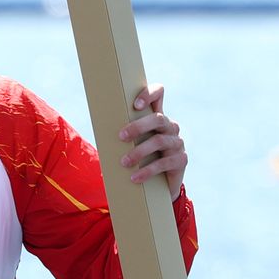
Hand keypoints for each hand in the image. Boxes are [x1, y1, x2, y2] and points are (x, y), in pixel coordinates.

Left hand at [118, 84, 187, 201]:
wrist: (156, 184)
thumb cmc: (138, 158)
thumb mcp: (130, 143)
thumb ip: (121, 133)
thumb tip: (97, 127)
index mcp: (156, 117)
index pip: (159, 93)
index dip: (150, 94)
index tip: (135, 105)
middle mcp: (170, 126)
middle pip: (158, 118)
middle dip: (138, 126)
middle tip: (120, 136)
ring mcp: (177, 142)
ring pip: (159, 141)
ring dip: (138, 152)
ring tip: (123, 162)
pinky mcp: (181, 160)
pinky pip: (165, 163)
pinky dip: (147, 171)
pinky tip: (134, 177)